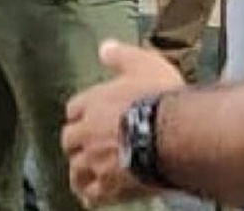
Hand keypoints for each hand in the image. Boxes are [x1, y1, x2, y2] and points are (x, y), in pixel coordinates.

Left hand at [62, 41, 184, 208]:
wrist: (174, 135)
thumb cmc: (161, 98)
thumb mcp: (142, 64)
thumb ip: (120, 56)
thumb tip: (104, 47)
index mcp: (93, 102)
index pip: (74, 108)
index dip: (81, 113)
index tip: (86, 116)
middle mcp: (88, 132)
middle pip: (69, 139)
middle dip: (76, 142)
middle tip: (84, 144)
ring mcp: (96, 161)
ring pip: (76, 169)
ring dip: (79, 170)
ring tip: (84, 173)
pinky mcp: (110, 186)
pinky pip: (92, 194)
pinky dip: (91, 194)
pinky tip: (93, 196)